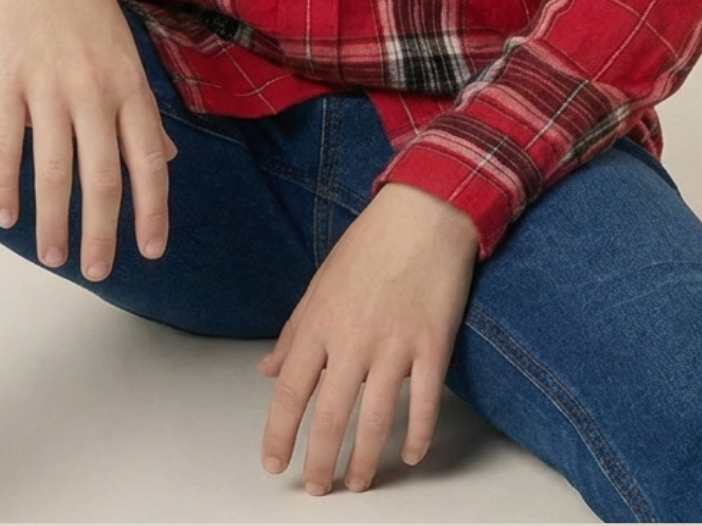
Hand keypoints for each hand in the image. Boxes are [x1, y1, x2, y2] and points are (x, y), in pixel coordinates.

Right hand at [0, 0, 178, 278]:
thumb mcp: (124, 48)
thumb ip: (141, 108)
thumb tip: (167, 159)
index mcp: (129, 82)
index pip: (149, 159)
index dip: (152, 210)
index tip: (151, 252)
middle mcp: (95, 88)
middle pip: (104, 176)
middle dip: (103, 232)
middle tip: (97, 273)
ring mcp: (49, 84)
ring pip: (55, 169)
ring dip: (54, 221)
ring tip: (53, 256)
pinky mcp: (5, 78)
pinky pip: (6, 143)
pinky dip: (5, 185)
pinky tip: (5, 216)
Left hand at [256, 181, 479, 494]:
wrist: (423, 212)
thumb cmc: (369, 244)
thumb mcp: (320, 283)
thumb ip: (294, 332)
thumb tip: (268, 370)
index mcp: (320, 322)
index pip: (291, 390)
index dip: (280, 433)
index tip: (274, 463)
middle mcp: (354, 338)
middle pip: (331, 416)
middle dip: (321, 461)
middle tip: (317, 488)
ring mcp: (395, 343)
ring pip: (376, 419)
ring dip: (365, 460)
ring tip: (357, 483)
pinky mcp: (433, 344)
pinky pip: (425, 402)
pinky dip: (418, 434)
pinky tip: (411, 455)